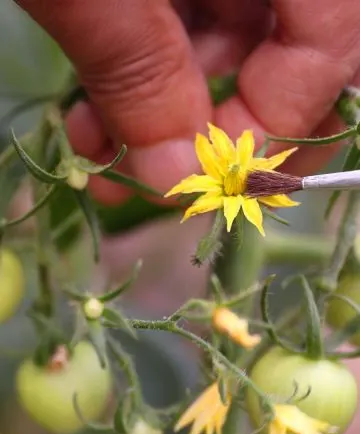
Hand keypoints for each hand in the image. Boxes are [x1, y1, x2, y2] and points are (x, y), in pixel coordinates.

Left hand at [16, 0, 359, 203]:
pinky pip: (189, 21)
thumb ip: (135, 72)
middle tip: (160, 179)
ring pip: (232, 47)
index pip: (335, 41)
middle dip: (218, 130)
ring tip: (97, 151)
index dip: (279, 126)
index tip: (208, 179)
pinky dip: (143, 76)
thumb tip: (172, 182)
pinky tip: (91, 112)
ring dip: (163, 114)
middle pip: (294, 51)